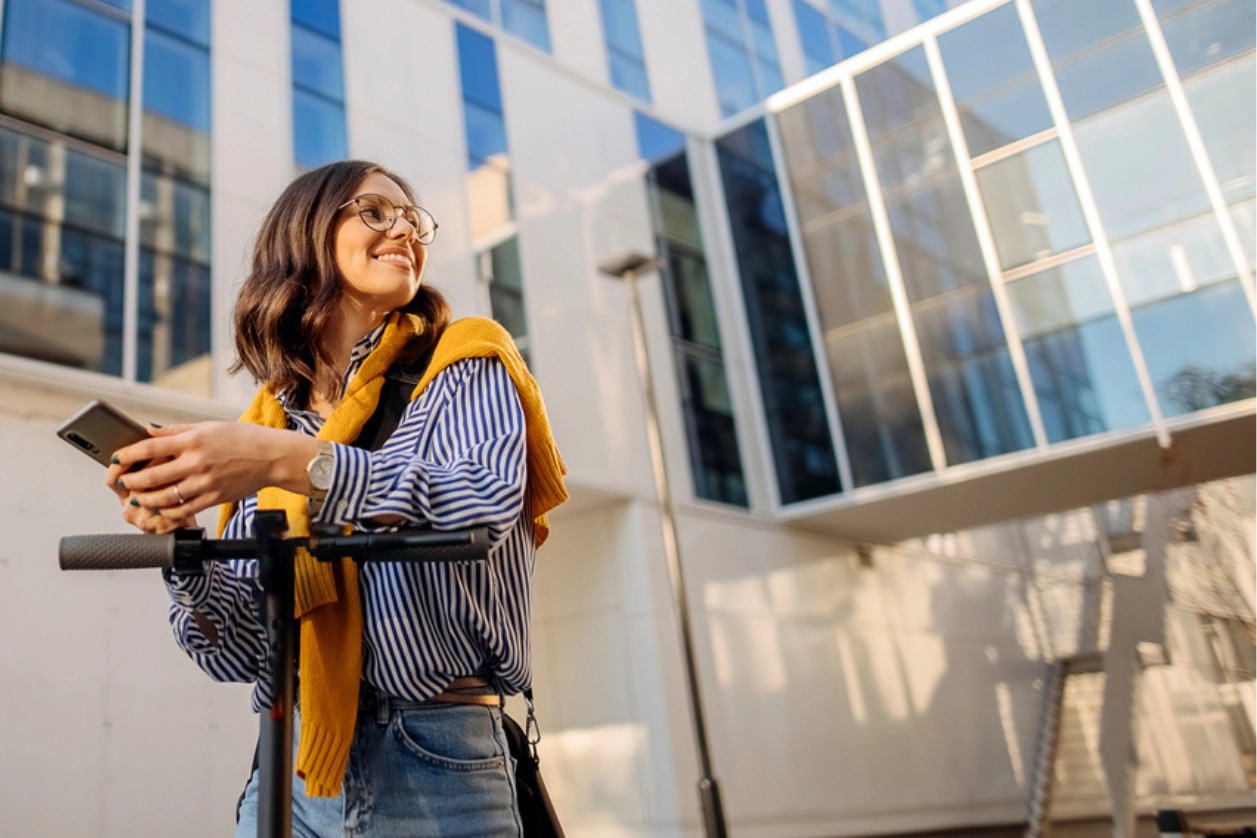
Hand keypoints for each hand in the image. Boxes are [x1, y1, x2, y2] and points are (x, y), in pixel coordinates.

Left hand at [104, 422, 318, 531]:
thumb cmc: (243, 439)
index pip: (150, 447)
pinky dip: (167, 511)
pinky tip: (160, 509)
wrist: (273, 457)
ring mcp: (205, 482)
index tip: (115, 459)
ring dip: (145, 499)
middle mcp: (197, 462)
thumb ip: (177, 430)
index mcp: (194, 440)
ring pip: (164, 496)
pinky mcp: (214, 498)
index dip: (127, 454)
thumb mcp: (209, 426)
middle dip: (132, 481)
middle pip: (152, 475)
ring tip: (137, 498)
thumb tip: (149, 431)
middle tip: (124, 482)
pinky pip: (183, 509)